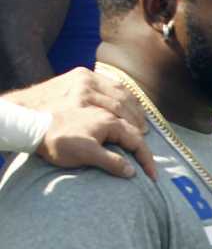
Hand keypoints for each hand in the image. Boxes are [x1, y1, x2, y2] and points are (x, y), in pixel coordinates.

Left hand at [12, 68, 153, 178]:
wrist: (24, 120)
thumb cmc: (53, 140)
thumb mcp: (82, 155)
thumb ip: (110, 161)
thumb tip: (132, 170)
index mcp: (106, 118)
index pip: (134, 136)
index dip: (145, 156)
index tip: (151, 172)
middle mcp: (102, 98)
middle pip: (131, 114)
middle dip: (142, 130)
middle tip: (146, 145)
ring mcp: (90, 84)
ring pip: (123, 94)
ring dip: (134, 109)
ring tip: (140, 123)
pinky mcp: (81, 76)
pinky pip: (110, 83)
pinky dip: (122, 93)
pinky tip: (124, 100)